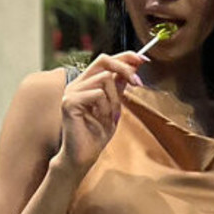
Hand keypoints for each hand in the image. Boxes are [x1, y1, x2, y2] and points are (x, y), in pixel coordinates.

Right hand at [57, 52, 145, 176]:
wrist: (83, 157)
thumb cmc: (95, 136)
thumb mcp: (114, 108)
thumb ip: (119, 88)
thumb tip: (131, 69)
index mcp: (86, 83)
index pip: (105, 60)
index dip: (125, 57)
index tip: (143, 60)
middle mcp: (77, 84)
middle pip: (103, 60)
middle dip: (125, 68)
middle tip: (138, 83)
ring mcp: (71, 92)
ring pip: (105, 79)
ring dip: (115, 99)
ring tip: (111, 116)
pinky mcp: (70, 102)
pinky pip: (98, 94)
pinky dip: (105, 108)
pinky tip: (100, 119)